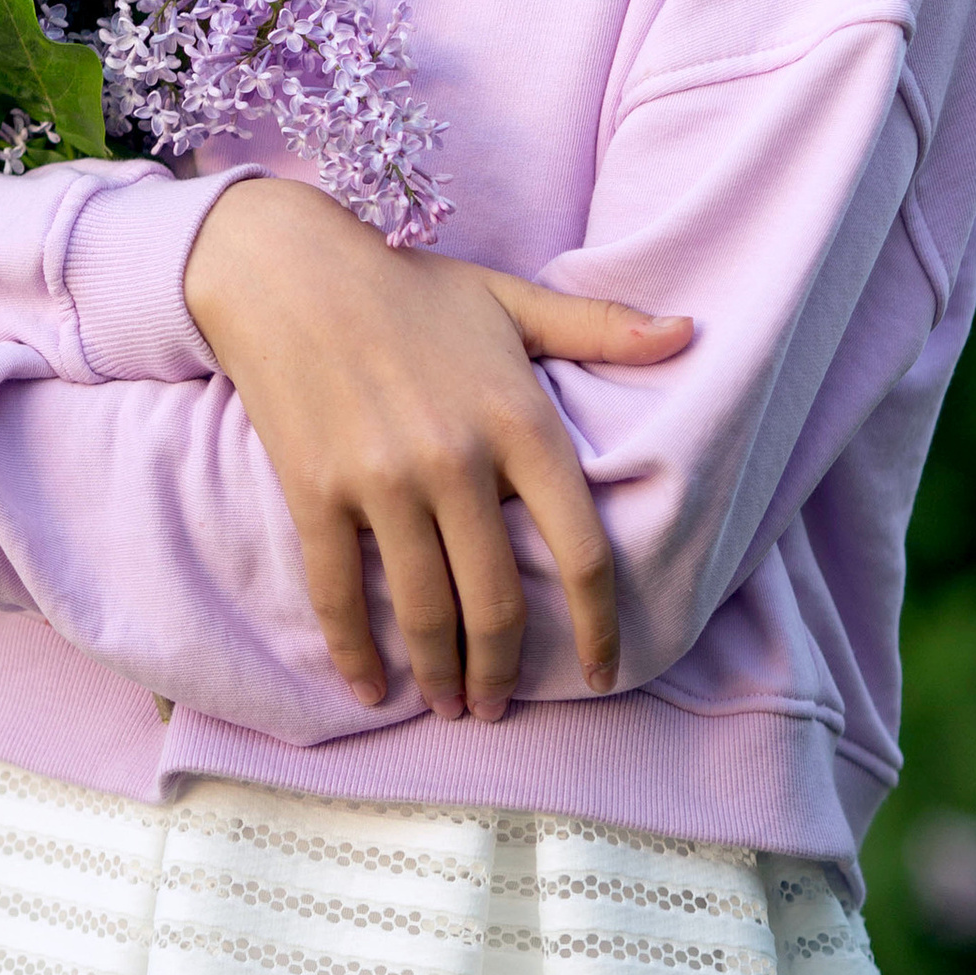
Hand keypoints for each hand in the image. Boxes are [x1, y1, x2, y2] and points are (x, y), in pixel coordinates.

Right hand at [183, 177, 690, 723]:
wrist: (286, 267)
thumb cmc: (409, 287)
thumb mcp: (509, 300)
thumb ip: (600, 327)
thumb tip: (689, 333)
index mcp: (518, 420)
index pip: (581, 550)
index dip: (598, 625)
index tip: (601, 672)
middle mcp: (456, 460)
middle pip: (497, 602)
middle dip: (503, 672)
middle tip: (498, 707)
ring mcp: (381, 480)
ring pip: (424, 611)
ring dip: (440, 675)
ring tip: (450, 703)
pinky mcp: (316, 491)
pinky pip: (339, 592)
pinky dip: (355, 652)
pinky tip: (370, 686)